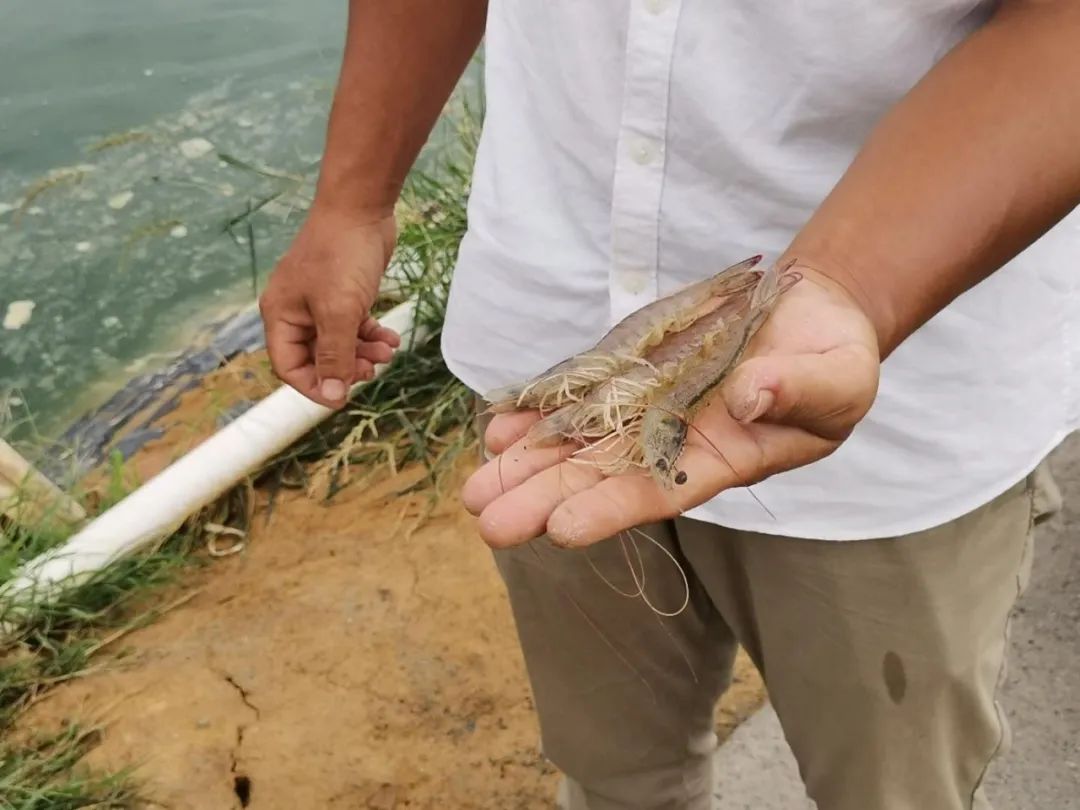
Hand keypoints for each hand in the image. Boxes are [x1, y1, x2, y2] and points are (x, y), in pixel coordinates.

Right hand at [259, 208, 401, 407]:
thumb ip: (335, 356)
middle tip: (372, 370)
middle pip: (316, 358)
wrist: (361, 208)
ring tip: (387, 351)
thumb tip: (333, 394)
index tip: (344, 398)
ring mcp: (320, 302)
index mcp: (281, 316)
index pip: (289, 367)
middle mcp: (296, 311)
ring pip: (339, 343)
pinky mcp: (343, 293)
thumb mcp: (339, 313)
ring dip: (363, 353)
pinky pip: (354, 326)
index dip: (314, 386)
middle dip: (345, 368)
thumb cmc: (342, 256)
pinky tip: (391, 338)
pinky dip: (372, 334)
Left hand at [461, 266, 880, 547]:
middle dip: (544, 499)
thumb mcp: (836, 378)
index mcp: (723, 458)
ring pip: (579, 439)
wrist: (808, 313)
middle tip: (489, 524)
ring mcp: (647, 405)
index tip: (561, 529)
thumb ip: (796, 390)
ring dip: (527, 462)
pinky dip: (540, 410)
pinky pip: (580, 392)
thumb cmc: (833, 360)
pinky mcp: (633, 369)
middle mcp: (673, 440)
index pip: (661, 491)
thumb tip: (747, 395)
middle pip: (601, 475)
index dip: (612, 509)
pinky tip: (498, 429)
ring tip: (476, 487)